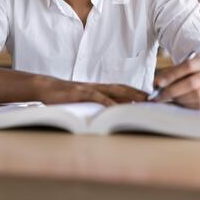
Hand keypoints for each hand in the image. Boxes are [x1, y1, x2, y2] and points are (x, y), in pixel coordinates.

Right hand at [33, 74, 147, 106]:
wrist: (46, 86)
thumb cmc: (62, 95)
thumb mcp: (80, 99)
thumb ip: (93, 102)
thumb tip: (106, 112)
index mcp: (97, 88)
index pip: (120, 88)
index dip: (134, 92)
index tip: (148, 97)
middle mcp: (96, 86)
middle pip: (121, 88)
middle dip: (137, 93)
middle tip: (153, 99)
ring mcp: (88, 88)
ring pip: (112, 90)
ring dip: (128, 95)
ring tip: (141, 101)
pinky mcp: (79, 92)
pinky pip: (96, 96)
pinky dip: (106, 101)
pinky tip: (115, 107)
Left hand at [153, 55, 199, 109]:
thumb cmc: (189, 74)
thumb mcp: (179, 69)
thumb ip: (168, 74)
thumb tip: (157, 84)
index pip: (188, 66)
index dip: (172, 75)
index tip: (159, 83)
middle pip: (192, 83)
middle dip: (172, 91)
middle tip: (160, 96)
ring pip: (197, 96)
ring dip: (179, 99)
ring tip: (170, 98)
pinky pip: (199, 106)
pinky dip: (186, 105)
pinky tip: (179, 103)